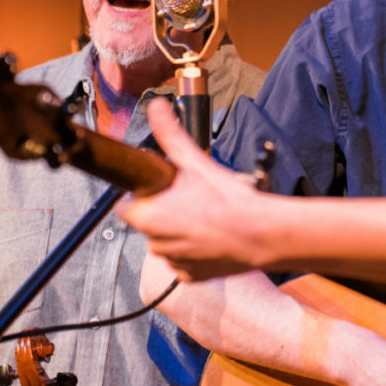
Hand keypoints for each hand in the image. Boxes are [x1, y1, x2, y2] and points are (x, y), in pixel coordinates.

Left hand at [119, 98, 272, 280]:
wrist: (261, 235)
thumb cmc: (230, 202)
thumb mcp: (196, 163)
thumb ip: (170, 134)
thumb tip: (156, 108)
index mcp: (148, 216)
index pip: (125, 206)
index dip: (141, 195)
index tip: (160, 189)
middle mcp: (155, 243)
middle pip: (147, 223)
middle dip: (162, 212)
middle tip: (189, 201)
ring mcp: (172, 263)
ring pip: (165, 243)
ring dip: (177, 233)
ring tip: (204, 219)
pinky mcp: (187, 277)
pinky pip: (182, 261)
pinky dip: (192, 251)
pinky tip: (210, 238)